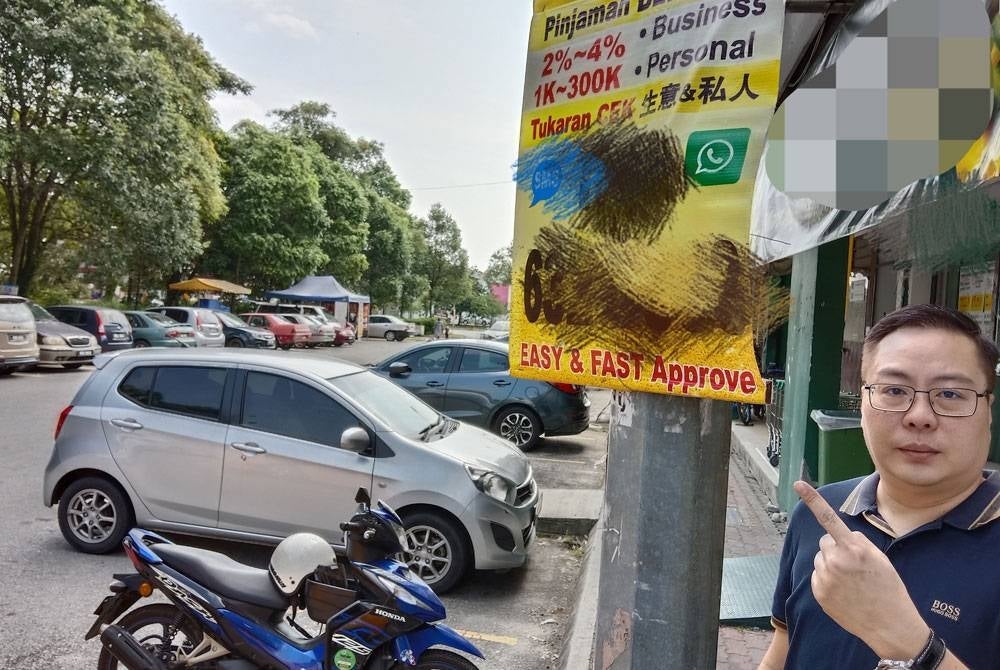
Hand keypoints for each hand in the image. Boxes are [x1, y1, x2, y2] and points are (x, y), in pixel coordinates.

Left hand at [794, 480, 929, 659]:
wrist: (890, 625)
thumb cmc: (888, 589)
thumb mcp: (880, 559)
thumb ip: (857, 542)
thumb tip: (839, 536)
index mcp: (853, 549)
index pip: (829, 519)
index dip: (813, 500)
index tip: (798, 484)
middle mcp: (836, 561)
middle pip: (825, 543)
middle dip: (836, 549)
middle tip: (855, 566)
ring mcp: (825, 578)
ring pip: (821, 559)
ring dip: (831, 565)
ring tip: (852, 582)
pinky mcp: (819, 592)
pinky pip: (818, 576)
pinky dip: (828, 580)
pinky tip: (845, 592)